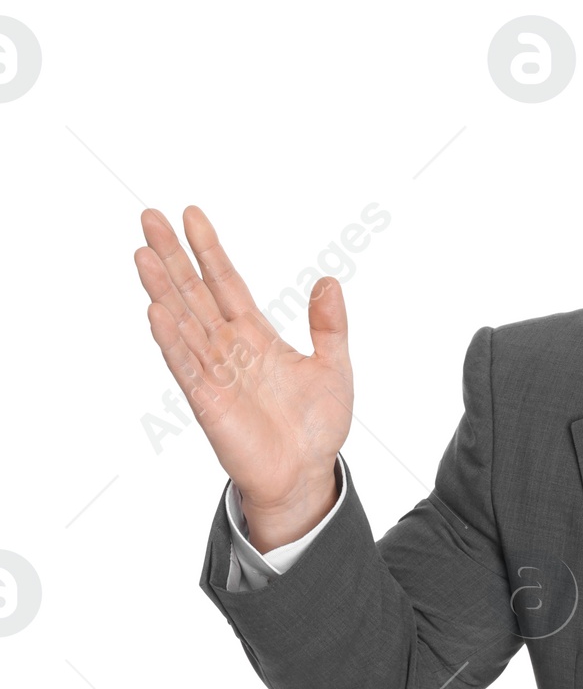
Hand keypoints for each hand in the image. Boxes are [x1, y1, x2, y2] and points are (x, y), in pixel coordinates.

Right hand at [135, 205, 352, 549]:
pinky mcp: (209, 402)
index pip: (226, 282)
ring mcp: (214, 372)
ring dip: (162, 290)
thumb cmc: (316, 427)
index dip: (209, 250)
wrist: (306, 475)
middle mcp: (228, 348)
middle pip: (194, 293)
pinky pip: (186, 366)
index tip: (191, 214)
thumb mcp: (333, 368)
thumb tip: (329, 281)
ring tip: (142, 254)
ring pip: (182, 323)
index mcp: (255, 335)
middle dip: (173, 256)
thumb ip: (329, 326)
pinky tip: (156, 312)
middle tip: (149, 216)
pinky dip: (172, 341)